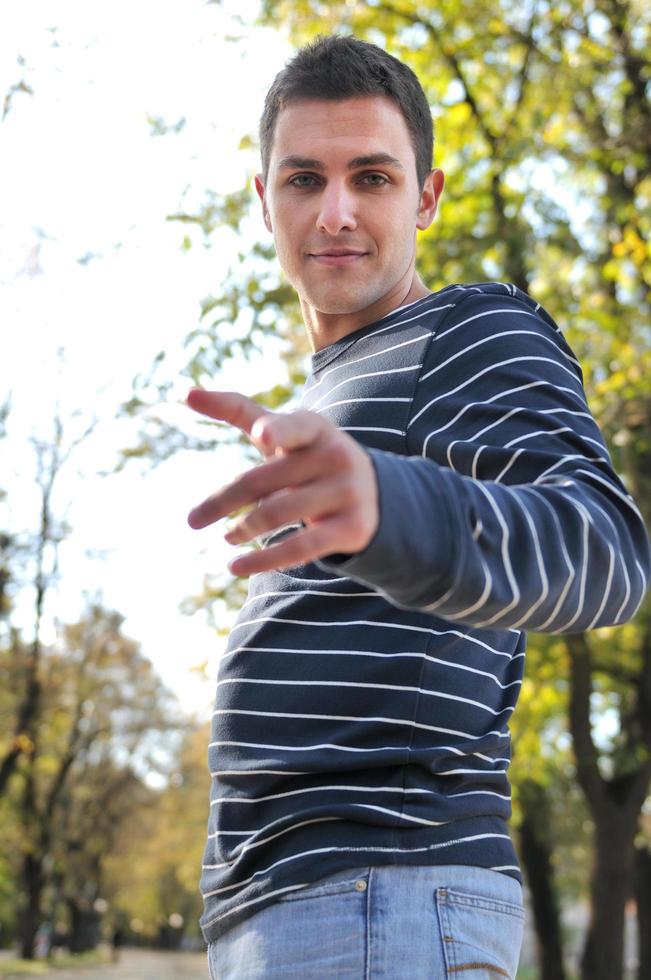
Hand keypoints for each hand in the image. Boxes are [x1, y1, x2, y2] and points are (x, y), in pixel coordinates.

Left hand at [186, 388, 378, 575]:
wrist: (372, 493)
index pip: (292, 427)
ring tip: (226, 537)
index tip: (261, 436)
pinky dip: (263, 560)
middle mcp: (335, 455)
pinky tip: (236, 567)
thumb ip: (238, 410)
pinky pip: (300, 548)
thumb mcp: (282, 432)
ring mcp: (347, 491)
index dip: (278, 430)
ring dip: (243, 529)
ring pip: (278, 514)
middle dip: (224, 501)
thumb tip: (187, 392)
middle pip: (264, 479)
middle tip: (193, 520)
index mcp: (314, 428)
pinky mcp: (352, 527)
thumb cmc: (307, 456)